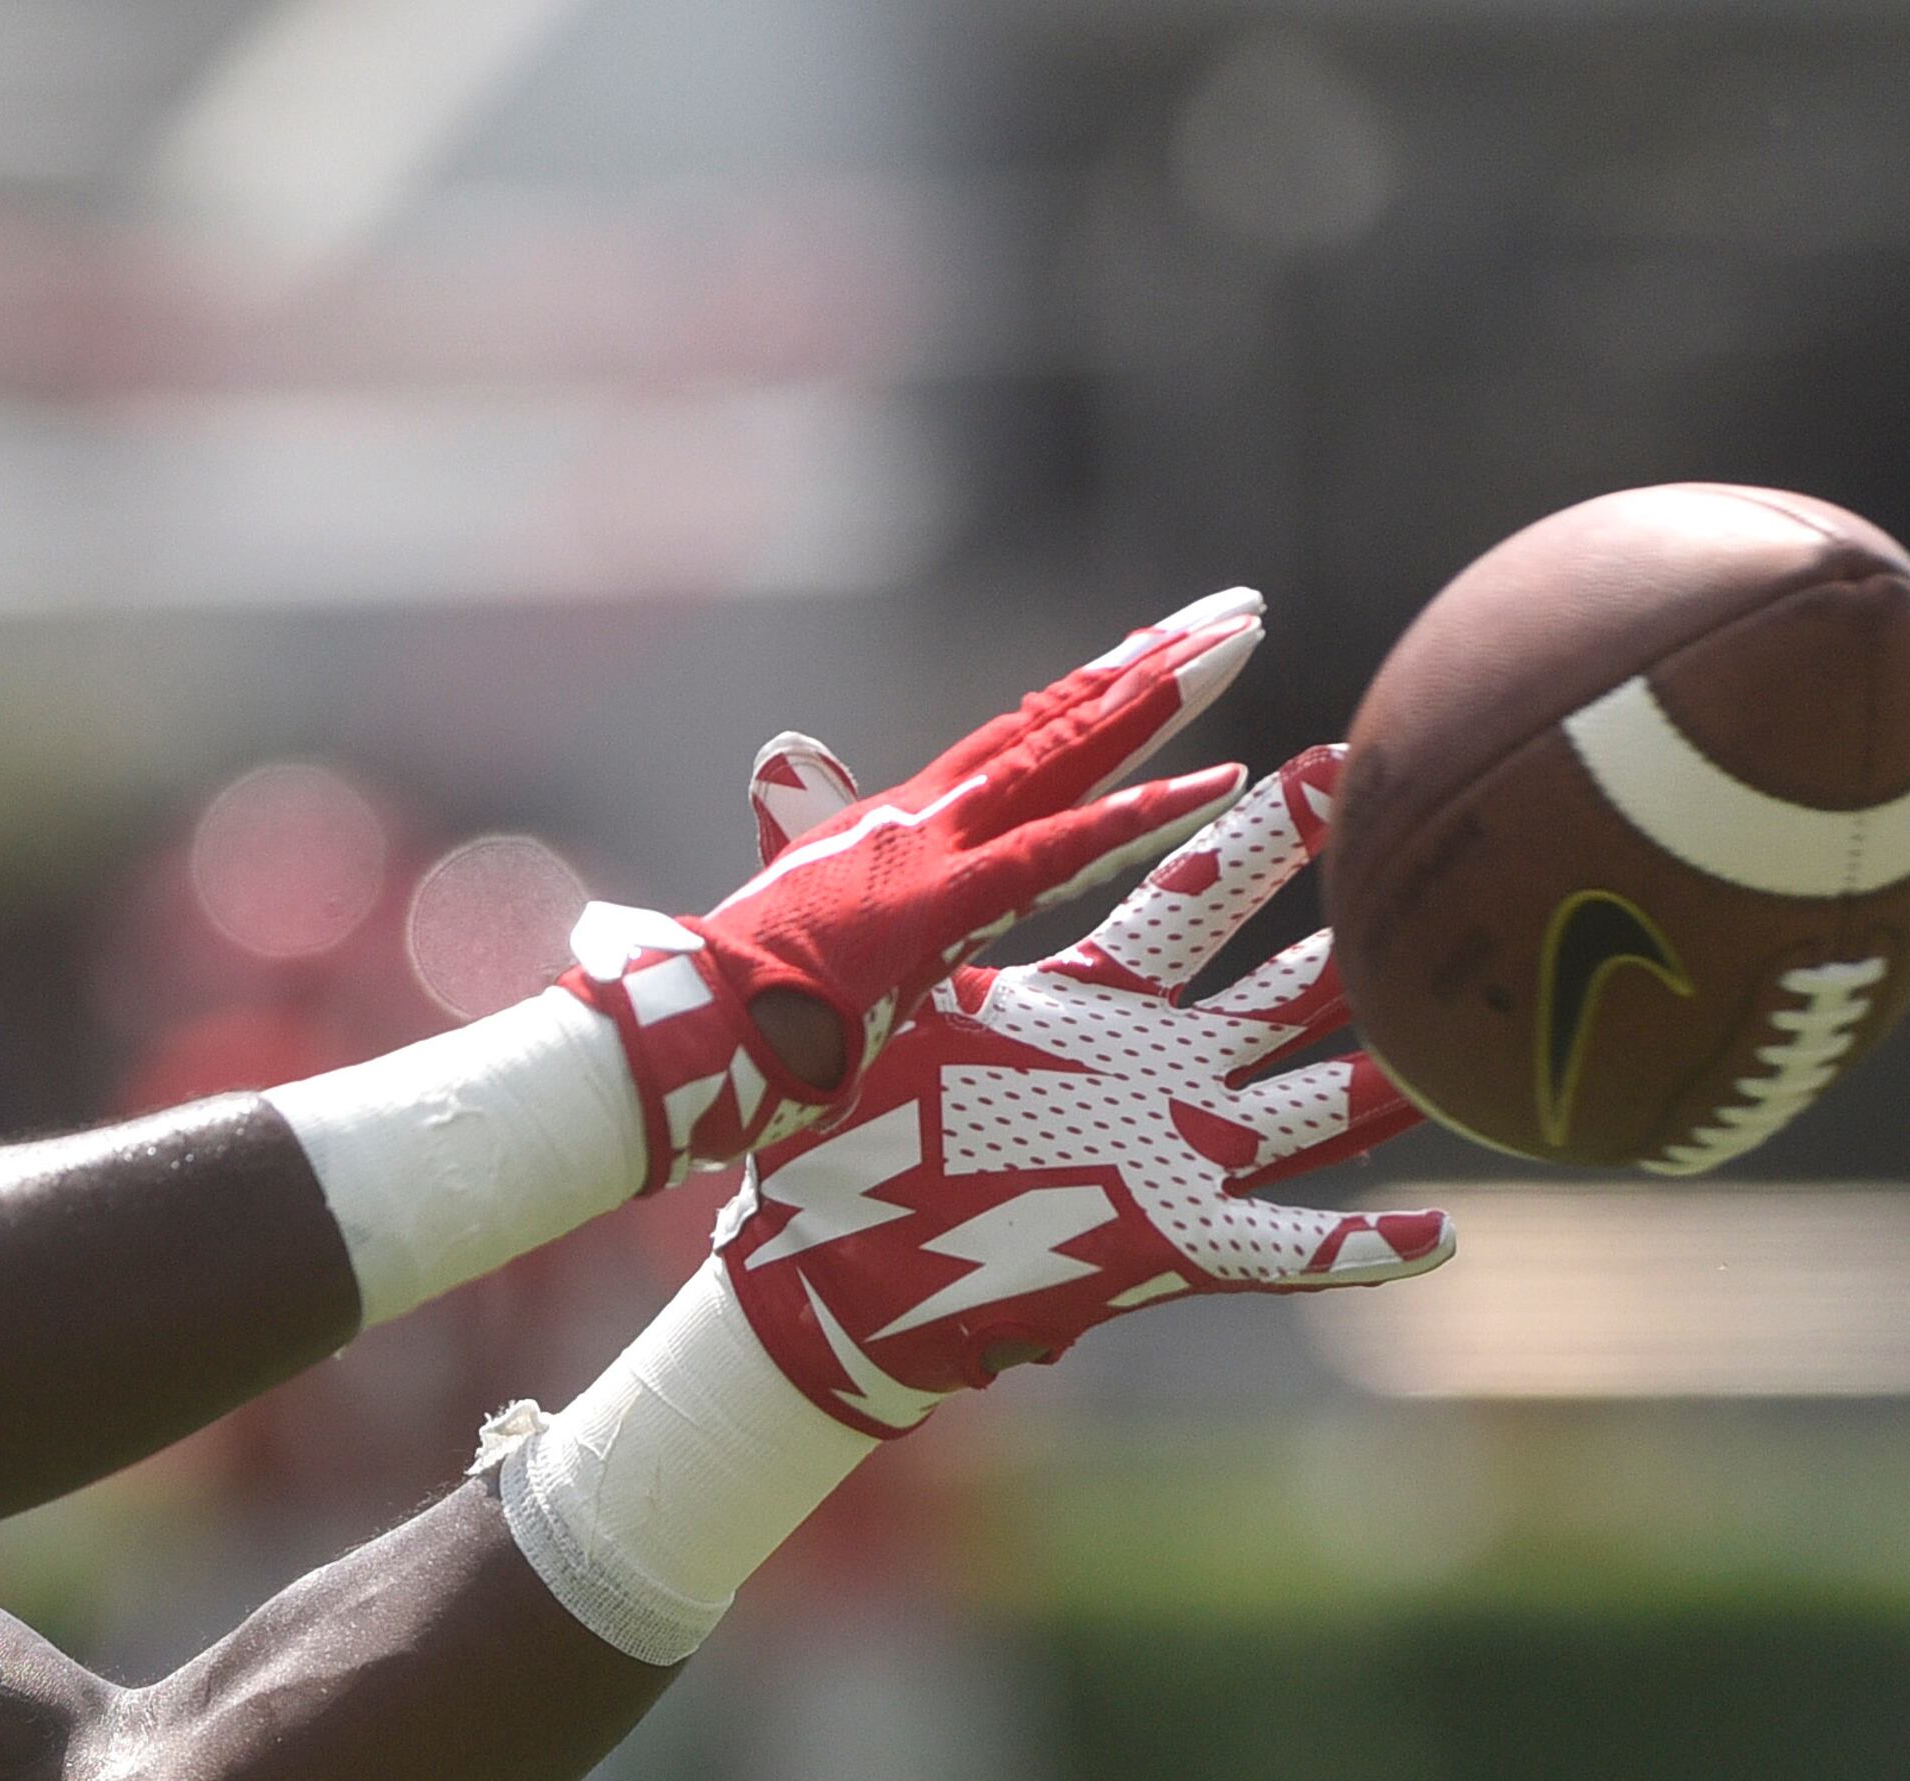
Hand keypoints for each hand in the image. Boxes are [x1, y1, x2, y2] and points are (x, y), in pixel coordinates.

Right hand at [559, 589, 1270, 1191]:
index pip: (1014, 745)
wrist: (669, 1043)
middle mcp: (916, 817)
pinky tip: (1216, 780)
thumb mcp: (811, 959)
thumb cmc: (729, 1023)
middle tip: (1234, 607)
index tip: (1159, 651)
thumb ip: (847, 918)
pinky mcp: (936, 901)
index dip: (1091, 697)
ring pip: (1066, 753)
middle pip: (1056, 723)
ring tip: (1240, 634)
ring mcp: (926, 849)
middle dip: (1148, 663)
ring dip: (1161, 693)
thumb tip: (840, 903)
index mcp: (893, 832)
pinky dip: (1141, 816)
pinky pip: (1061, 851)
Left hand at [717, 745, 1451, 1437]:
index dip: (1251, 837)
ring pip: (1309, 1102)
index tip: (1324, 758)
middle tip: (1429, 844)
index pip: (1186, 900)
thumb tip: (784, 747)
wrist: (829, 1260)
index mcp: (1087, 1005)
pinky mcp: (1167, 1244)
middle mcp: (1151, 1070)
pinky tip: (1436, 1239)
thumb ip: (845, 870)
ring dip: (1389, 1068)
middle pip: (1274, 980)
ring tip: (1483, 1027)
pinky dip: (1354, 1249)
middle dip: (1347, 917)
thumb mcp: (861, 991)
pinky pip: (1277, 1250)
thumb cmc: (849, 1131)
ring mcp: (1172, 1156)